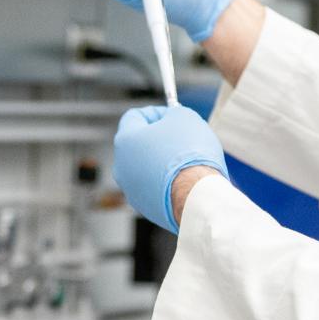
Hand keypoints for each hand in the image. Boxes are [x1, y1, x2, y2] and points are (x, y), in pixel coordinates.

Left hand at [113, 105, 227, 232]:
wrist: (196, 196)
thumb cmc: (189, 155)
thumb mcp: (185, 118)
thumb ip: (173, 113)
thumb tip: (172, 117)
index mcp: (125, 140)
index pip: (135, 116)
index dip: (155, 112)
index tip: (172, 116)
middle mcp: (122, 166)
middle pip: (139, 144)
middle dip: (159, 139)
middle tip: (181, 138)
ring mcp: (131, 190)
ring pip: (146, 168)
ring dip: (163, 162)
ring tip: (186, 162)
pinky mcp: (145, 207)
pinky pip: (155, 188)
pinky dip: (167, 183)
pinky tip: (185, 181)